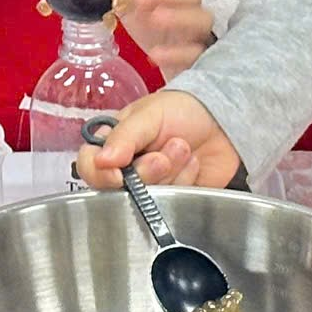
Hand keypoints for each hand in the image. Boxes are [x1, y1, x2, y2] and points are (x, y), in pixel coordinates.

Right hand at [74, 90, 241, 191]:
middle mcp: (125, 168)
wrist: (222, 121)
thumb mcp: (150, 114)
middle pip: (119, 189)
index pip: (89, 166)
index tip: (120, 172)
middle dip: (148, 171)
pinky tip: (192, 164)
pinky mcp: (172, 198)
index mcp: (112, 143)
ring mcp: (149, 186)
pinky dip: (184, 181)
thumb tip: (102, 160)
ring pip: (147, 198)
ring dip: (171, 172)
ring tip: (183, 148)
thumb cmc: (182, 109)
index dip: (100, 174)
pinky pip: (171, 203)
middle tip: (167, 152)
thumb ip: (124, 136)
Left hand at [121, 0, 215, 74]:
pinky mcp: (200, 60)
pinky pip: (196, 54)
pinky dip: (177, 53)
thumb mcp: (132, 11)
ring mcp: (199, 34)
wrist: (171, 67)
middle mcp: (193, 8)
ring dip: (179, 17)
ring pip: (202, 19)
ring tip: (155, 18)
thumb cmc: (154, 32)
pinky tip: (155, 54)